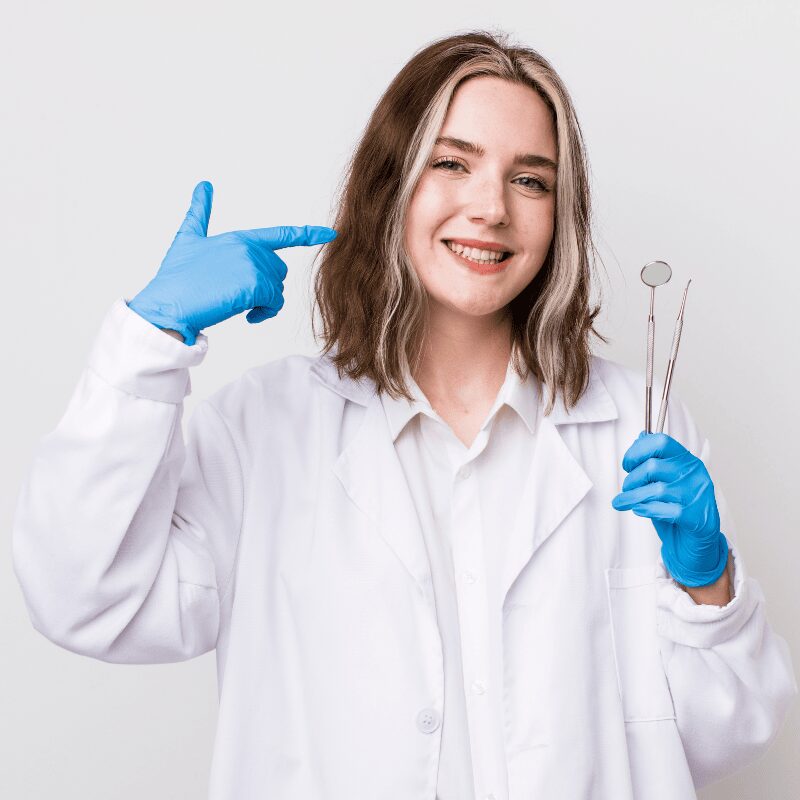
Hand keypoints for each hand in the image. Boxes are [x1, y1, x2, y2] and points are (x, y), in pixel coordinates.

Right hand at [128, 181, 337, 345]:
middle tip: (240, 297)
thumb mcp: (187, 240)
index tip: (331, 234)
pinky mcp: (254, 286)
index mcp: (240, 238)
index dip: (308, 234)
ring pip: (277, 290)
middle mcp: (250, 248)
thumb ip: (199, 213)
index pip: (281, 234)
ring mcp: (253, 266)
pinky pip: (274, 304)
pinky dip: (264, 314)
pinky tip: (246, 316)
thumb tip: (203, 185)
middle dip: (265, 287)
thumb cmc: (176, 278)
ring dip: (263, 303)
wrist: (167, 304)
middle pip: (278, 272)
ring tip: (239, 306)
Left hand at [611, 431, 728, 586]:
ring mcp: (698, 495)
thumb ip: (654, 460)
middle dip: (631, 480)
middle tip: (625, 490)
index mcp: (687, 460)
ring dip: (633, 497)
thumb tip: (641, 437)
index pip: (661, 442)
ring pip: (656, 489)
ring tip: (624, 502)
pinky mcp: (697, 517)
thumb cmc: (678, 509)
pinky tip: (640, 511)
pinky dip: (647, 510)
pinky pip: (665, 509)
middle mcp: (695, 474)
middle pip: (653, 466)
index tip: (627, 464)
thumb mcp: (665, 481)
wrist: (696, 543)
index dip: (637, 451)